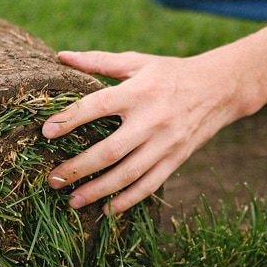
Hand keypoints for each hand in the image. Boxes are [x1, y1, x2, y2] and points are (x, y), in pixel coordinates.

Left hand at [42, 50, 258, 214]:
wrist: (220, 89)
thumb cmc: (170, 73)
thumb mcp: (137, 61)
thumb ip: (99, 61)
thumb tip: (62, 56)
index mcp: (138, 92)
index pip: (97, 106)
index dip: (70, 119)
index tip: (46, 132)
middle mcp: (151, 120)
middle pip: (109, 151)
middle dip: (77, 168)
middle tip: (52, 178)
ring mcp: (165, 144)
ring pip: (127, 174)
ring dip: (98, 190)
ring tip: (73, 200)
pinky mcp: (175, 159)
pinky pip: (149, 185)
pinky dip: (128, 200)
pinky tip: (107, 209)